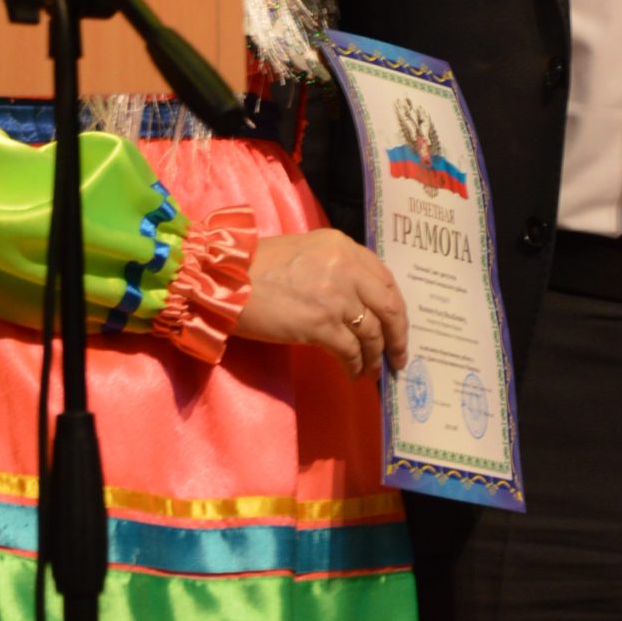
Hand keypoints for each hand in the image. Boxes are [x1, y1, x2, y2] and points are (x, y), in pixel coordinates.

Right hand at [233, 229, 407, 378]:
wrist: (222, 280)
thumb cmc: (254, 268)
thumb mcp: (303, 253)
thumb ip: (335, 268)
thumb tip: (356, 301)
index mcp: (342, 246)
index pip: (385, 278)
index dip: (395, 306)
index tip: (397, 325)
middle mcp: (346, 267)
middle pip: (389, 306)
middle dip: (398, 335)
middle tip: (398, 356)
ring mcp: (336, 297)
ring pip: (372, 333)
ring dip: (375, 356)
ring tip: (371, 370)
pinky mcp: (322, 325)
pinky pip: (351, 351)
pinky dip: (356, 366)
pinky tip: (353, 374)